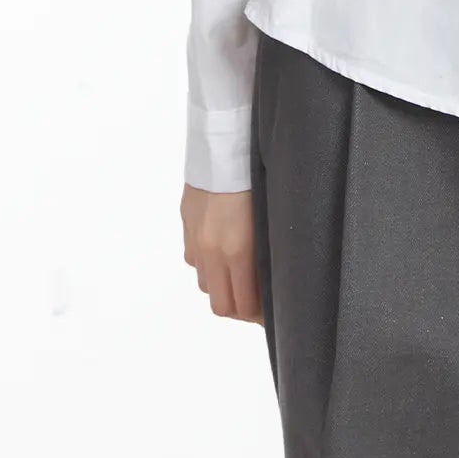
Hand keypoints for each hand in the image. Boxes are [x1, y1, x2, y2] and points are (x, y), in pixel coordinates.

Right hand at [181, 180, 263, 323]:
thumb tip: (269, 278)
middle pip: (221, 304)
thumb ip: (264, 253)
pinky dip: (208, 265)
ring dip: (222, 287)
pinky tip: (223, 253)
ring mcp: (196, 237)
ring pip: (205, 284)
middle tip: (257, 304)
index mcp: (237, 250)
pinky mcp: (187, 223)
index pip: (243, 305)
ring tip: (241, 277)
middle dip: (240, 309)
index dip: (257, 317)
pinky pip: (195, 259)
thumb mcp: (268, 217)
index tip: (271, 315)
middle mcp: (212, 250)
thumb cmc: (258, 174)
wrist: (226, 141)